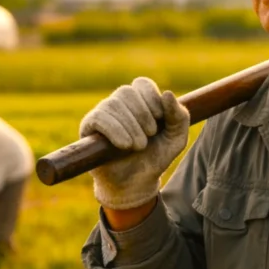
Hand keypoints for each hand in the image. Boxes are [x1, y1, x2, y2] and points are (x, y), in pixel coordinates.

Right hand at [79, 76, 189, 209]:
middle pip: (127, 92)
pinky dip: (114, 130)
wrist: (135, 183)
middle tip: (149, 136)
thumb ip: (179, 116)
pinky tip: (124, 145)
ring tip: (138, 146)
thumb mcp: (176, 138)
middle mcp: (118, 103)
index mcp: (139, 100)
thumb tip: (167, 93)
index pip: (142, 84)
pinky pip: (99, 118)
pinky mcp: (88, 127)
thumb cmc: (155, 157)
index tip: (159, 120)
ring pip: (113, 104)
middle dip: (142, 114)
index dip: (152, 99)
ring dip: (130, 126)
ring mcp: (102, 113)